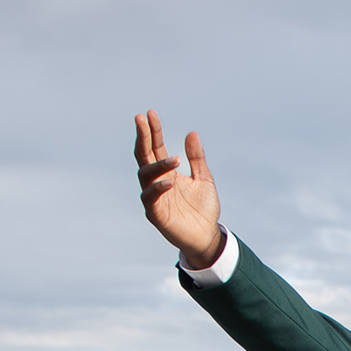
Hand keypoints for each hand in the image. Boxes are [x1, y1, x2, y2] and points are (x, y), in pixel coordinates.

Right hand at [134, 110, 224, 269]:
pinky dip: (158, 189)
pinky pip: (151, 199)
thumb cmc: (204, 209)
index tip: (150, 114)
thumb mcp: (204, 179)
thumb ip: (197, 158)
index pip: (155, 147)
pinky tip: (169, 182)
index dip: (153, 131)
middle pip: (144, 156)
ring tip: (175, 160)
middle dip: (143, 138)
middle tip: (143, 120)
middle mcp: (157, 182)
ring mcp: (154, 198)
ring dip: (158, 165)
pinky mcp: (156, 214)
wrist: (208, 236)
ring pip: (145, 176)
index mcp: (167, 172)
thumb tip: (192, 133)